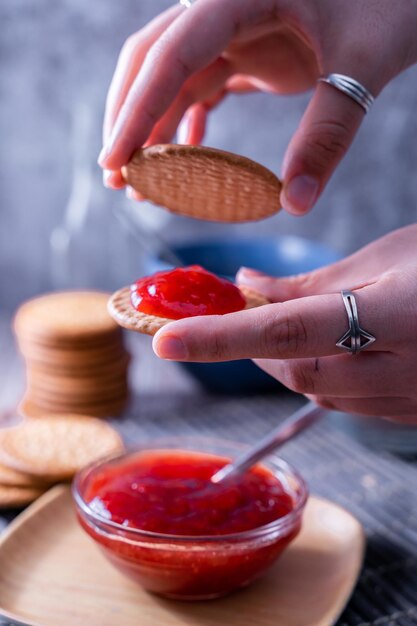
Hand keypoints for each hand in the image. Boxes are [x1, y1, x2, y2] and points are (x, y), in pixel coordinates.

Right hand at [98, 0, 416, 213]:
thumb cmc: (392, 2)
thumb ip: (330, 130)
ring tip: (143, 181)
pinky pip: (203, 85)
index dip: (137, 109)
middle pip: (155, 61)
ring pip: (174, 78)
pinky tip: (186, 156)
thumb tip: (297, 201)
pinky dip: (189, 121)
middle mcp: (226, 7)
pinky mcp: (249, 49)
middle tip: (116, 176)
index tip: (117, 160)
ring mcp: (235, 28)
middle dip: (130, 118)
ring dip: (154, 128)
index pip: (171, 53)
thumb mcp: (363, 63)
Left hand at [152, 225, 416, 422]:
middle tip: (234, 316)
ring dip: (285, 360)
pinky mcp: (411, 412)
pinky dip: (320, 375)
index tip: (166, 339)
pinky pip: (347, 403)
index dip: (222, 335)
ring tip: (280, 327)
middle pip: (296, 371)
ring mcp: (410, 400)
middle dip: (255, 345)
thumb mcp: (389, 255)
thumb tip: (248, 288)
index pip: (287, 329)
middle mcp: (404, 369)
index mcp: (399, 316)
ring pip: (318, 392)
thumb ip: (314, 283)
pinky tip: (326, 348)